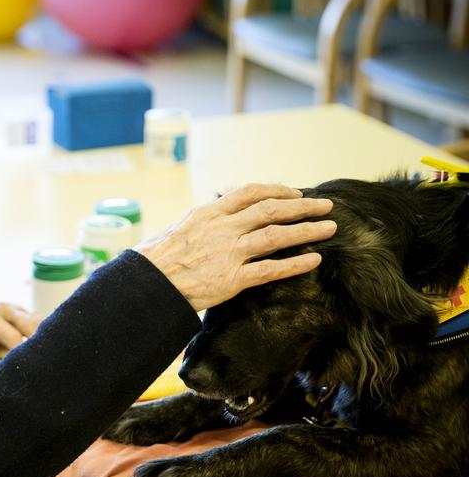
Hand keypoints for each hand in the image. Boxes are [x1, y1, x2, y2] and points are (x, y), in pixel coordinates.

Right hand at [136, 184, 335, 310]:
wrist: (146, 285)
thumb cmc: (154, 259)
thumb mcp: (177, 229)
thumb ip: (202, 222)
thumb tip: (215, 218)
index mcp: (208, 213)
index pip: (250, 192)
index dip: (277, 191)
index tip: (296, 193)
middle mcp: (222, 229)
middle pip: (271, 210)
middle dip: (303, 207)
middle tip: (326, 206)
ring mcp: (228, 253)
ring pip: (277, 236)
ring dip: (307, 230)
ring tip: (329, 228)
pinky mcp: (232, 279)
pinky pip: (270, 270)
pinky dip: (295, 263)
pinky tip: (314, 260)